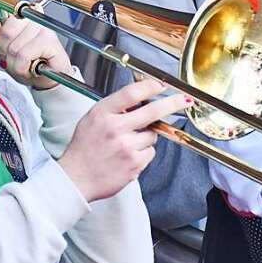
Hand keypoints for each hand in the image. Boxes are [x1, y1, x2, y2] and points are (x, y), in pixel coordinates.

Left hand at [0, 0, 71, 89]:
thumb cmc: (32, 62)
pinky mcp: (49, 40)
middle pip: (5, 31)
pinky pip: (22, 55)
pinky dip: (22, 67)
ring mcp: (42, 27)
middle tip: (15, 58)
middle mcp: (34, 16)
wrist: (52, 77)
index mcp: (22, 14)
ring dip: (14, 63)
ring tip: (25, 64)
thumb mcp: (8, 47)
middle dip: (5, 51)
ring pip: (13, 47)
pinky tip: (32, 66)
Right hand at [58, 79, 191, 201]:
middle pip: (152, 110)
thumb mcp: (92, 118)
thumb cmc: (84, 148)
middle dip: (172, 103)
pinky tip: (128, 156)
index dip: (150, 86)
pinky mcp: (134, 164)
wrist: (76, 178)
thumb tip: (140, 99)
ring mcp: (126, 146)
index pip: (131, 93)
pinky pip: (150, 152)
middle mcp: (115, 128)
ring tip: (127, 143)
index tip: (161, 84)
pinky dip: (143, 153)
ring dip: (146, 136)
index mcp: (103, 113)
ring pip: (152, 134)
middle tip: (184, 99)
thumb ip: (114, 108)